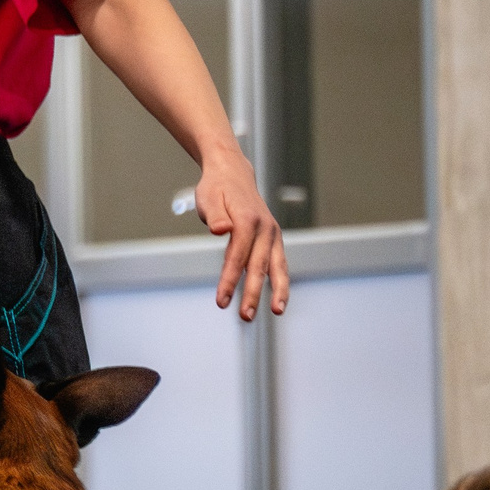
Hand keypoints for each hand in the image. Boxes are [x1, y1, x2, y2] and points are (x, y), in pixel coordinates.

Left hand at [194, 144, 289, 320]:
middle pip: (259, 265)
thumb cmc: (217, 189)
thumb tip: (220, 229)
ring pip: (277, 266)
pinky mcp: (273, 239)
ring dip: (278, 291)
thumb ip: (215, 215)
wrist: (233, 174)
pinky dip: (280, 283)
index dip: (229, 280)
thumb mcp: (208, 198)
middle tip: (245, 315)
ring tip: (277, 312)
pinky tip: (278, 301)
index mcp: (247, 219)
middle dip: (253, 292)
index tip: (221, 300)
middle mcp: (264, 228)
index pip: (237, 256)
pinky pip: (279, 264)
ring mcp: (272, 234)